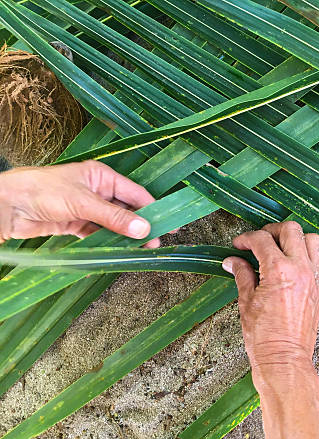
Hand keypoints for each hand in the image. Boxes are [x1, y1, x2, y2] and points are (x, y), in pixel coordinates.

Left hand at [0, 160, 158, 246]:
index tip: (169, 223)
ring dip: (126, 236)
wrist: (7, 206)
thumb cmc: (42, 191)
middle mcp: (97, 191)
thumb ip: (115, 218)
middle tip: (155, 242)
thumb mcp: (84, 203)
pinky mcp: (76, 223)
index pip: (136, 194)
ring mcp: (87, 208)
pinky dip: (109, 241)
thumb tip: (144, 229)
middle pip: (127, 210)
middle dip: (141, 226)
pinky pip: (99, 233)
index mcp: (102, 177)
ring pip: (114, 224)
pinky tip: (119, 250)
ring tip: (140, 249)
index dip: (153, 209)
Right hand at [222, 221, 318, 438]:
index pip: (262, 240)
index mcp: (278, 270)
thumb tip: (234, 261)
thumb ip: (242, 275)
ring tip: (282, 248)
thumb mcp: (246, 302)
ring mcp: (314, 278)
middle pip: (291, 230)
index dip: (246, 239)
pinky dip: (312, 258)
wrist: (284, 360)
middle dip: (272, 231)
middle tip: (260, 241)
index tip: (239, 245)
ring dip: (297, 240)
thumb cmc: (264, 337)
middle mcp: (300, 269)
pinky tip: (298, 265)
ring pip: (313, 240)